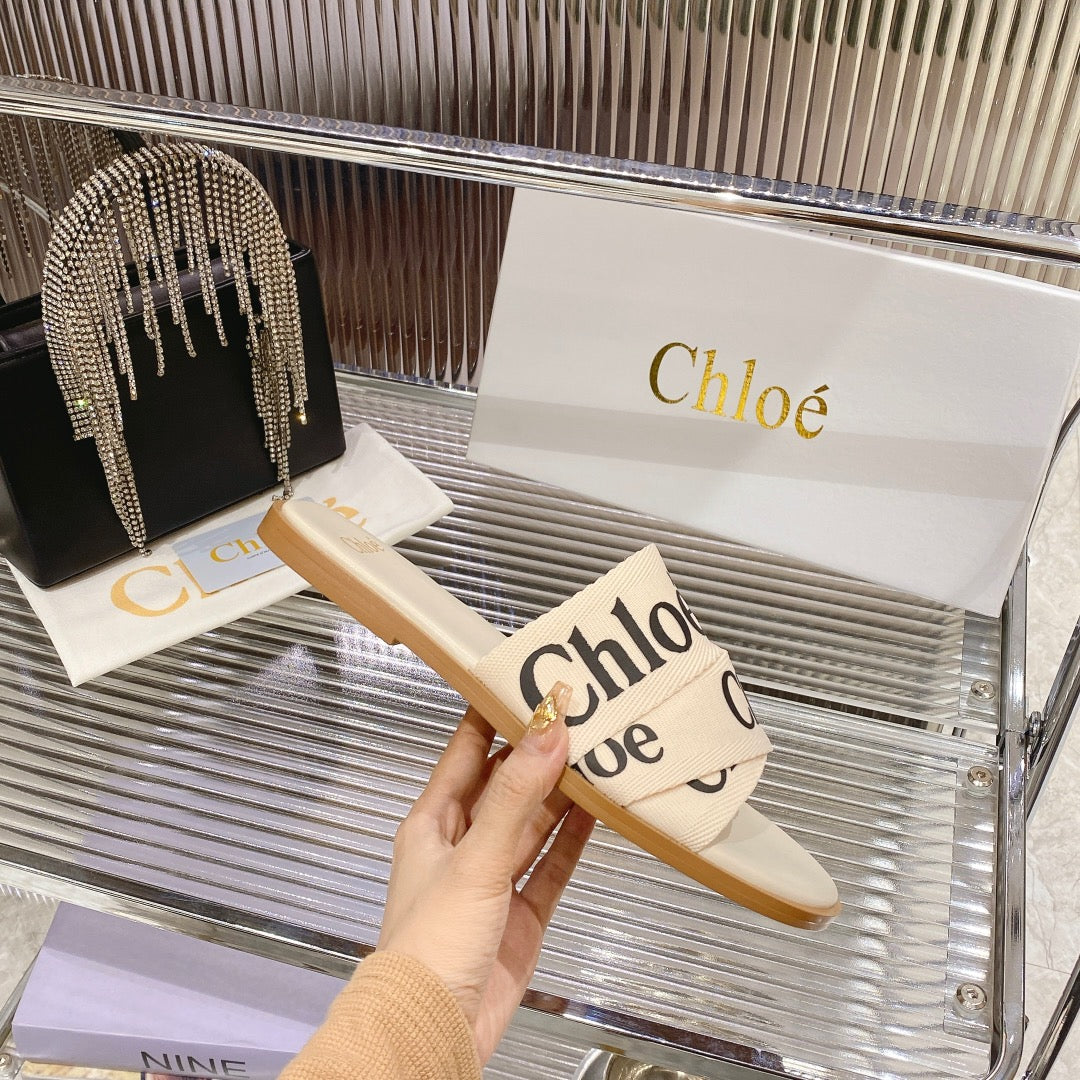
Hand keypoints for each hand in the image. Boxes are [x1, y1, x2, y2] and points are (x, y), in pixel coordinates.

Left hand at [378, 683, 593, 1063]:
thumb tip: (545, 733)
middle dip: (538, 752)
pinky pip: (552, 865)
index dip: (494, 715)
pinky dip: (573, 840)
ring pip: (534, 822)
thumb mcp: (474, 858)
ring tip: (596, 754)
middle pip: (506, 784)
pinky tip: (596, 814)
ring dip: (562, 793)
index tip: (526, 683)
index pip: (466, 751)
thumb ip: (515, 796)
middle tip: (577, 716)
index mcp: (433, 821)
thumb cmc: (426, 947)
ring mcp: (493, 880)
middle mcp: (462, 845)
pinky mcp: (521, 913)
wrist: (434, 1029)